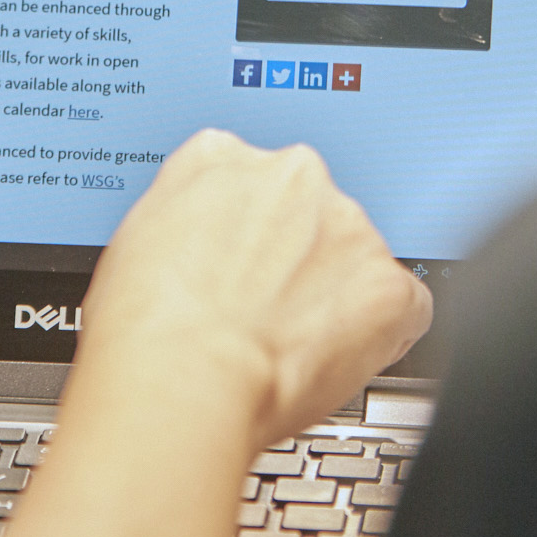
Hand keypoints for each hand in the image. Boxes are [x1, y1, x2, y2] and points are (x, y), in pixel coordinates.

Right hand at [78, 128, 431, 453]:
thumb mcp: (135, 240)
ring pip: (355, 258)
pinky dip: (378, 336)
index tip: (241, 265)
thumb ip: (187, 219)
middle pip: (310, 213)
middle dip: (296, 260)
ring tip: (286, 347)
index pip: (252, 179)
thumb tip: (203, 244)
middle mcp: (292, 175)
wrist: (182, 380)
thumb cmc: (144, 330)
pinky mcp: (386, 282)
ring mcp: (346, 225)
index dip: (247, 232)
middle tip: (263, 312)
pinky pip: (401, 307)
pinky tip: (330, 359)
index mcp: (220, 156)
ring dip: (334, 297)